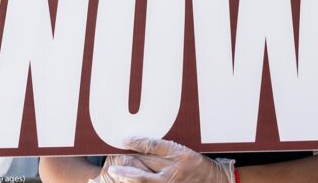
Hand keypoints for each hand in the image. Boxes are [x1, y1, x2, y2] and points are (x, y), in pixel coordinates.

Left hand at [106, 137, 234, 182]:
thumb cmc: (203, 166)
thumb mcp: (189, 151)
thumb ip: (169, 147)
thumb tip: (147, 143)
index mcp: (181, 154)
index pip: (153, 145)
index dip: (136, 142)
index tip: (125, 139)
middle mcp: (175, 170)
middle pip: (144, 162)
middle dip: (127, 158)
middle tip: (113, 155)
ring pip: (141, 178)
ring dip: (126, 174)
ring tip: (114, 171)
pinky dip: (136, 182)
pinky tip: (127, 180)